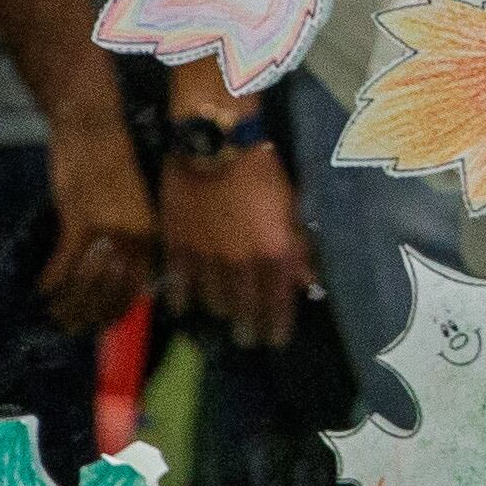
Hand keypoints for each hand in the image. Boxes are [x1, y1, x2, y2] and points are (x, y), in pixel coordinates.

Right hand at [40, 114, 158, 336]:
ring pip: (86, 283)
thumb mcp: (129, 202)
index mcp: (148, 235)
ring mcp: (107, 232)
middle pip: (110, 293)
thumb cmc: (108, 158)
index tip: (96, 322)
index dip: (114, 311)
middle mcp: (133, 238)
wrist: (93, 126)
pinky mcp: (80, 223)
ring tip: (51, 312)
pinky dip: (50, 280)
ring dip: (67, 303)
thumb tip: (109, 268)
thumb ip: (126, 235)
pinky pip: (63, 264)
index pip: (135, 289)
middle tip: (68, 325)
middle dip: (87, 314)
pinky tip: (39, 289)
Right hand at [160, 139, 312, 350]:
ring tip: (223, 317)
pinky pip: (178, 283)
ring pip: (213, 299)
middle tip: (248, 339)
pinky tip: (182, 310)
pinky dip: (181, 299)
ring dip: (220, 311)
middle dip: (249, 327)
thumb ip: (298, 249)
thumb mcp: (292, 209)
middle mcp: (240, 265)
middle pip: (244, 308)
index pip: (276, 304)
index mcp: (273, 255)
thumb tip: (308, 282)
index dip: (276, 327)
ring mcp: (206, 258)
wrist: (216, 144)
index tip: (275, 341)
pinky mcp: (177, 246)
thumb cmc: (262, 171)